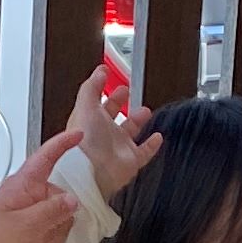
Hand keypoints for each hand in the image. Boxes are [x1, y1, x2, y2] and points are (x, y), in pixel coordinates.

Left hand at [0, 129, 87, 242]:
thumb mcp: (25, 226)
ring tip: (38, 238)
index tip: (80, 134)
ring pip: (64, 213)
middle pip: (62, 194)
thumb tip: (74, 200)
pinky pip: (59, 226)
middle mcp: (31, 194)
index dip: (63, 144)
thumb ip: (51, 211)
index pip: (45, 157)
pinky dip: (54, 236)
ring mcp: (35, 210)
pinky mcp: (39, 225)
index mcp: (23, 184)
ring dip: (58, 228)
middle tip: (43, 229)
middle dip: (61, 213)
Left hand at [65, 65, 157, 196]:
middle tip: (125, 91)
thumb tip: (99, 71)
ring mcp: (117, 148)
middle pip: (112, 115)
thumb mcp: (85, 105)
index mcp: (89, 120)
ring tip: (144, 111)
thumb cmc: (84, 141)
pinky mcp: (130, 162)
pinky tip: (157, 137)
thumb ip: (92, 86)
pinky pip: (144, 152)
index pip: (97, 101)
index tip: (108, 77)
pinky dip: (152, 145)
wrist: (92, 171)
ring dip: (137, 121)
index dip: (103, 89)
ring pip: (129, 132)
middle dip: (119, 102)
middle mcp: (102, 135)